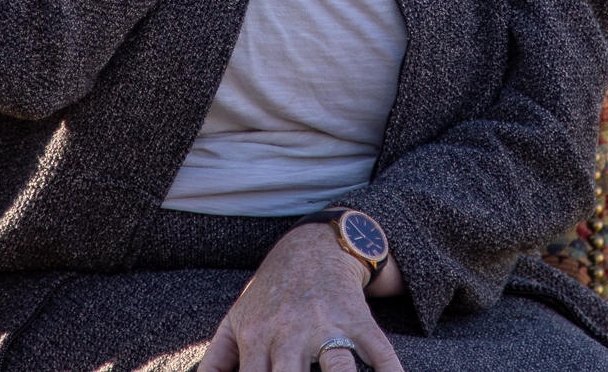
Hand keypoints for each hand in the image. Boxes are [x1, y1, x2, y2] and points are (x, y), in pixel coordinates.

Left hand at [194, 224, 403, 371]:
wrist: (311, 247)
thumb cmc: (270, 292)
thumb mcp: (236, 318)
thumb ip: (216, 359)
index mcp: (258, 336)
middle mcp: (291, 332)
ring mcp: (328, 325)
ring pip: (338, 368)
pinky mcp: (359, 319)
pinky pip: (379, 350)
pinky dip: (390, 370)